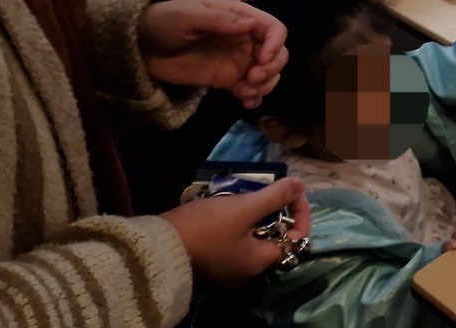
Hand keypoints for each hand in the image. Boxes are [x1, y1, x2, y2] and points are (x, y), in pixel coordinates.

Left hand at [140, 0, 288, 107]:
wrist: (141, 45)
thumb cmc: (165, 22)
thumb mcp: (189, 16)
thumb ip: (219, 19)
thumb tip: (250, 24)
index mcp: (240, 18)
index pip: (274, 29)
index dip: (275, 44)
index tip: (262, 59)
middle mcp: (245, 39)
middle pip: (277, 53)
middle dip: (271, 68)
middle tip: (250, 79)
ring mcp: (237, 61)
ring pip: (269, 73)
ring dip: (265, 85)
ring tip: (245, 92)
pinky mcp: (227, 80)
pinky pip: (251, 89)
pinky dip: (255, 97)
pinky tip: (245, 102)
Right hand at [161, 177, 310, 283]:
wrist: (155, 248)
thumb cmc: (204, 229)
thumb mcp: (243, 208)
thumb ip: (274, 197)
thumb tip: (300, 184)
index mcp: (259, 262)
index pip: (295, 239)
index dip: (299, 213)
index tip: (292, 192)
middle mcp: (246, 272)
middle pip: (273, 238)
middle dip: (272, 211)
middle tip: (263, 190)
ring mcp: (225, 269)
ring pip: (251, 238)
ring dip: (252, 215)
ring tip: (241, 194)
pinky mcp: (208, 263)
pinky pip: (231, 241)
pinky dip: (235, 223)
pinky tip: (223, 207)